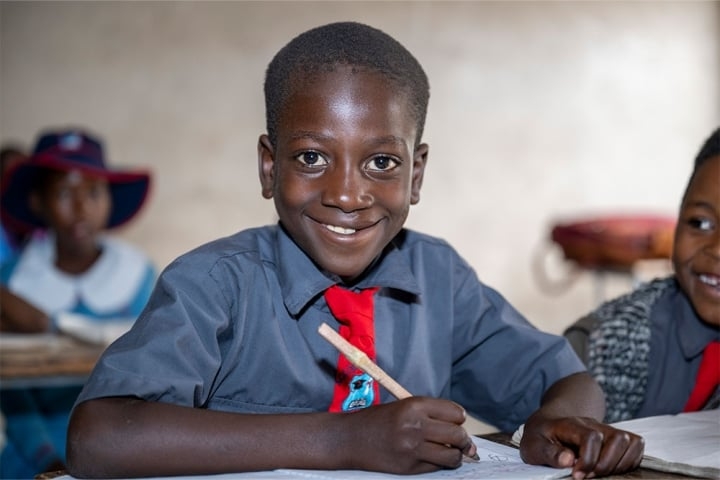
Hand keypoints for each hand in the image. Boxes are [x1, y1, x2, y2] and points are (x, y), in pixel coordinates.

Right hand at [341, 396, 476, 473]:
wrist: (349, 438)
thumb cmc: (377, 420)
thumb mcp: (403, 406)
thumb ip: (430, 414)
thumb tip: (461, 428)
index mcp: (414, 405)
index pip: (455, 413)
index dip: (458, 418)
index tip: (456, 422)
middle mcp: (416, 426)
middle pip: (458, 435)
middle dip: (462, 439)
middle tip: (459, 441)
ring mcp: (412, 448)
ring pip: (452, 455)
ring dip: (454, 454)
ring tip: (448, 451)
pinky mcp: (409, 467)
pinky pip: (437, 467)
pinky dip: (439, 464)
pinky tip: (431, 457)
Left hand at [519, 414, 643, 478]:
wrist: (547, 425)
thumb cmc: (540, 438)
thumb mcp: (533, 446)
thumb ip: (548, 453)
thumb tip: (568, 460)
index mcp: (570, 424)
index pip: (591, 436)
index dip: (588, 460)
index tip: (577, 475)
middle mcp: (592, 424)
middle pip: (618, 438)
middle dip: (606, 465)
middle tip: (588, 476)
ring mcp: (606, 430)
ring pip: (631, 441)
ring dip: (621, 464)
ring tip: (600, 474)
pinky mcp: (615, 438)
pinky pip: (636, 446)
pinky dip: (629, 462)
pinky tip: (611, 470)